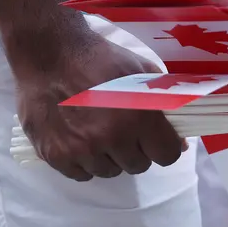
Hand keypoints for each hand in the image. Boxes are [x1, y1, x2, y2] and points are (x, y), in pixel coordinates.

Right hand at [7, 22, 185, 181]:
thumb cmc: (99, 58)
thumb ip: (164, 103)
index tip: (157, 140)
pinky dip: (84, 162)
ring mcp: (81, 150)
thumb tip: (178, 138)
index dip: (164, 147)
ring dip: (109, 157)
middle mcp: (111, 138)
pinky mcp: (56, 155)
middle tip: (124, 131)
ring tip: (98, 132)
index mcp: (138, 116)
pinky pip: (81, 174)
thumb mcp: (142, 70)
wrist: (49, 53)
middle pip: (138, 166)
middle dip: (136, 150)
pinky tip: (80, 140)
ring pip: (109, 171)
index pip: (166, 156)